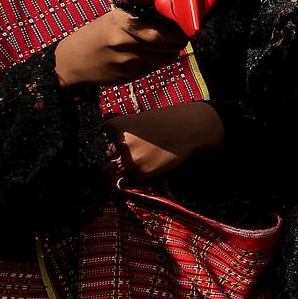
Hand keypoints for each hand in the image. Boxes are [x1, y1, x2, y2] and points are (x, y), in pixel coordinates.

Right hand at [55, 8, 188, 87]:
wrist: (70, 62)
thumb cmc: (94, 36)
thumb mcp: (111, 19)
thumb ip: (136, 18)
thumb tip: (166, 16)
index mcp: (120, 23)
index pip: (159, 29)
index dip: (176, 31)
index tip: (185, 28)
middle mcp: (124, 42)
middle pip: (163, 44)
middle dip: (178, 41)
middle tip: (184, 37)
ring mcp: (126, 60)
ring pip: (161, 57)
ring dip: (172, 52)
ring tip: (175, 46)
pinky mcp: (128, 75)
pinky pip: (153, 67)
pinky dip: (161, 61)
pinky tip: (161, 55)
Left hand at [104, 103, 224, 179]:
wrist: (191, 126)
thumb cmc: (167, 120)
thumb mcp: (139, 120)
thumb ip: (125, 134)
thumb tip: (116, 152)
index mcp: (115, 126)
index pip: (106, 139)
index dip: (116, 141)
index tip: (128, 140)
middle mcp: (119, 142)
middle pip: (109, 155)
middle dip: (119, 156)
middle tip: (137, 152)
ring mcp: (130, 158)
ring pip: (114, 171)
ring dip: (123, 169)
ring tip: (139, 163)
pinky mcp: (143, 171)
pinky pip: (131, 178)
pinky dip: (137, 174)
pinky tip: (150, 164)